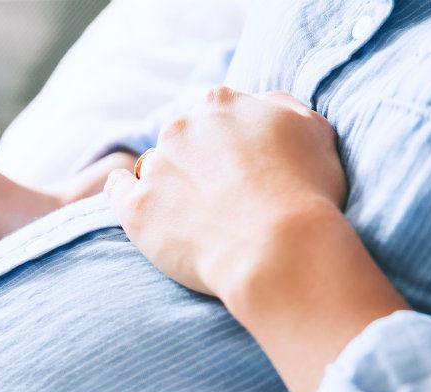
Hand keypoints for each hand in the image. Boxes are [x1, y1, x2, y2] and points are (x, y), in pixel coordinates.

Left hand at [105, 88, 407, 391]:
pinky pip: (117, 189)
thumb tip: (262, 104)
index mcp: (221, 103)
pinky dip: (122, 191)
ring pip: (154, 165)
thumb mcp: (314, 132)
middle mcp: (181, 126)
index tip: (240, 165)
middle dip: (197, 160)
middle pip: (183, 137)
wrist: (278, 250)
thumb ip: (282, 107)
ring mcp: (155, 167)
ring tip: (193, 214)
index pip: (216, 112)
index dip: (229, 140)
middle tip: (221, 195)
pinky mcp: (137, 208)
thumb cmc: (307, 193)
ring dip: (169, 182)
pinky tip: (134, 199)